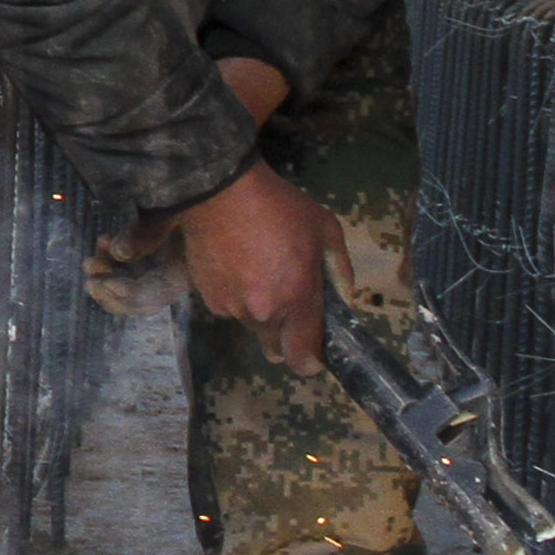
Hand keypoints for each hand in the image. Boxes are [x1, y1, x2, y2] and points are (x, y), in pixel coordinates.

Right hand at [175, 164, 347, 372]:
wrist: (220, 192)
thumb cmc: (280, 208)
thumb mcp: (325, 228)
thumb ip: (340, 270)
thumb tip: (344, 299)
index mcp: (297, 299)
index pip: (303, 357)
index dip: (311, 362)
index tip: (315, 354)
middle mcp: (263, 313)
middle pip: (276, 348)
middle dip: (286, 335)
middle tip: (289, 301)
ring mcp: (232, 308)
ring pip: (253, 326)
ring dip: (260, 312)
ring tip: (259, 273)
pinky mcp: (209, 299)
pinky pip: (230, 309)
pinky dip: (237, 297)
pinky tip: (237, 267)